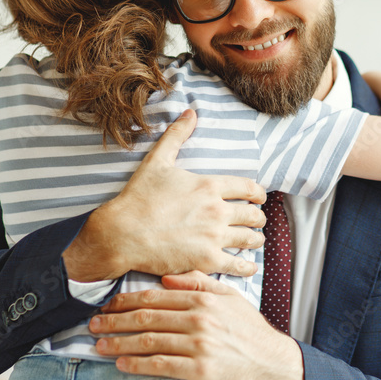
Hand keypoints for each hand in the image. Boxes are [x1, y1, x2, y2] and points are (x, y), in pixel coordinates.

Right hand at [62, 110, 267, 281]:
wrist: (121, 234)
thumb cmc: (138, 198)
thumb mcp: (157, 161)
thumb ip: (177, 135)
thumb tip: (191, 112)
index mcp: (209, 186)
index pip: (249, 188)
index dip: (258, 194)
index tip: (259, 198)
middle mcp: (217, 211)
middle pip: (254, 215)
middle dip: (258, 218)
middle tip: (256, 221)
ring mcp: (214, 237)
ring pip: (250, 239)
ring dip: (256, 240)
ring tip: (255, 241)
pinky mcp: (207, 260)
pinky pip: (238, 266)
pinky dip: (247, 267)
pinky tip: (248, 267)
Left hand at [89, 271, 306, 379]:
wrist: (275, 363)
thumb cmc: (251, 332)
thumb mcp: (230, 298)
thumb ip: (200, 284)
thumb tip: (168, 276)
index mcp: (203, 299)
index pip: (155, 296)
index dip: (126, 301)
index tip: (106, 306)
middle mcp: (199, 318)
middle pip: (146, 317)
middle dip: (114, 321)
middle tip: (92, 325)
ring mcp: (199, 344)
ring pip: (148, 340)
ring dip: (119, 344)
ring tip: (99, 346)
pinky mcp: (200, 370)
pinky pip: (161, 365)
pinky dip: (137, 364)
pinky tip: (122, 365)